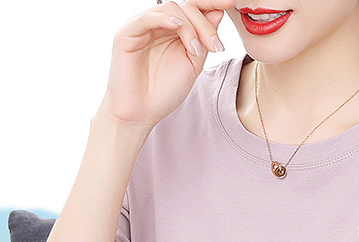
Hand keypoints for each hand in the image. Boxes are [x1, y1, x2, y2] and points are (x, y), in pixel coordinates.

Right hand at [98, 0, 236, 130]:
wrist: (141, 114)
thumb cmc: (164, 93)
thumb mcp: (192, 65)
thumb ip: (203, 41)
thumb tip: (217, 13)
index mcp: (173, 31)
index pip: (193, 8)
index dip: (211, 4)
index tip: (231, 3)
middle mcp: (158, 25)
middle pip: (186, 7)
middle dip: (205, 25)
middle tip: (216, 46)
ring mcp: (142, 27)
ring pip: (171, 8)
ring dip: (190, 27)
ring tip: (196, 51)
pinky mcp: (127, 33)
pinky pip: (148, 17)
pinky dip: (166, 18)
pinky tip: (179, 28)